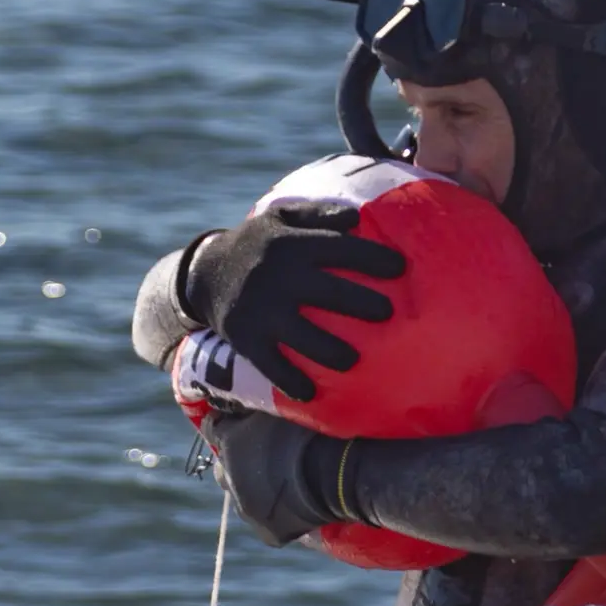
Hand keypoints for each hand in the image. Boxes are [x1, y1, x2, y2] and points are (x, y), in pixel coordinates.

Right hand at [183, 200, 403, 404]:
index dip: (372, 258)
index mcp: (291, 245)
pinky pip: (272, 365)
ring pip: (304, 336)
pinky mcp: (246, 338)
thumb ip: (318, 213)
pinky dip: (291, 381)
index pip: (340, 249)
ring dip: (332, 352)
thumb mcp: (280, 217)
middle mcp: (278, 276)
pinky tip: (310, 392)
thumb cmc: (257, 244)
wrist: (205, 273)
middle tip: (387, 313)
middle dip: (363, 304)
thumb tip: (357, 217)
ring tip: (353, 360)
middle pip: (329, 293)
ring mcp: (261, 310)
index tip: (400, 268)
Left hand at [211, 411, 347, 547]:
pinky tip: (296, 507)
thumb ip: (255, 411)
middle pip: (224, 470)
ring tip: (283, 485)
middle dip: (237, 464)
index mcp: (229, 444)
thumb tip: (245, 405)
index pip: (212, 429)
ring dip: (256, 491)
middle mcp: (230, 479)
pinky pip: (268, 523)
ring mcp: (248, 509)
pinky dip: (278, 515)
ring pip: (244, 499)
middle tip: (262, 458)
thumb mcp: (279, 407)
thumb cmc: (314, 431)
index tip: (240, 421)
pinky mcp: (269, 533)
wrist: (340, 473)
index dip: (228, 424)